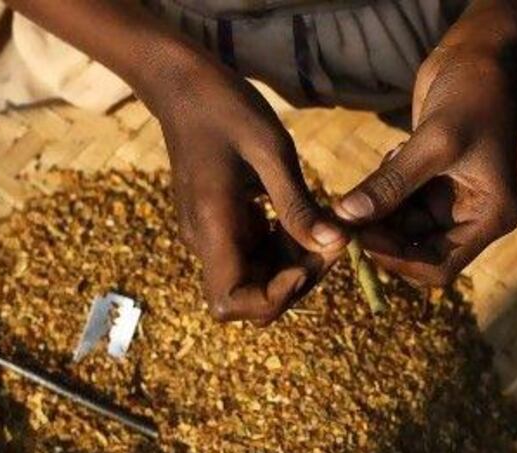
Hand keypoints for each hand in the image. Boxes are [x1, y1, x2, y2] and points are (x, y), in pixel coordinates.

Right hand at [150, 61, 347, 322]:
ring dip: (296, 262)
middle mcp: (206, 240)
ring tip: (326, 225)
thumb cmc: (225, 108)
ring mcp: (212, 234)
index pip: (232, 303)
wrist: (183, 85)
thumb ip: (298, 206)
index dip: (274, 298)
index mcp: (211, 228)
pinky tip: (307, 216)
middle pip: (251, 295)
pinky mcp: (222, 223)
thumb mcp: (270, 151)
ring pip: (257, 277)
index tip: (307, 261)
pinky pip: (257, 253)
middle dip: (297, 279)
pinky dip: (286, 245)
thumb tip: (333, 245)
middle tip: (333, 239)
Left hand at [333, 44, 516, 287]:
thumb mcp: (435, 142)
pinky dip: (383, 186)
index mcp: (490, 217)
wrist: (480, 53)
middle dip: (381, 233)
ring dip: (378, 207)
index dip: (398, 261)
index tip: (360, 238)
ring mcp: (451, 198)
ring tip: (379, 169)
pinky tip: (393, 153)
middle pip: (416, 249)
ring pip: (401, 224)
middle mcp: (473, 215)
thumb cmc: (473, 95)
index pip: (439, 267)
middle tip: (346, 211)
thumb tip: (346, 217)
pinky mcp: (431, 179)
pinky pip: (397, 200)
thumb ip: (391, 184)